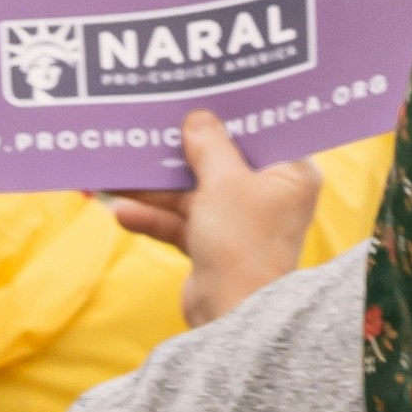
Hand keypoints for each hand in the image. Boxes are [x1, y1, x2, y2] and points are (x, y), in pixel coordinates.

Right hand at [109, 108, 322, 326]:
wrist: (231, 318)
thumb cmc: (242, 244)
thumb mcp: (223, 181)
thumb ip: (208, 144)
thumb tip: (197, 118)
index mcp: (291, 174)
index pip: (263, 132)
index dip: (232, 113)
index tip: (204, 92)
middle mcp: (270, 195)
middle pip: (221, 160)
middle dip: (182, 149)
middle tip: (153, 124)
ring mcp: (240, 222)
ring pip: (194, 192)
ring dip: (157, 186)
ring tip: (119, 170)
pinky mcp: (214, 246)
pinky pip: (182, 221)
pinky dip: (155, 217)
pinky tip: (123, 211)